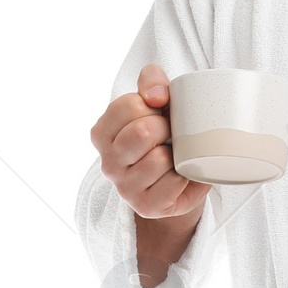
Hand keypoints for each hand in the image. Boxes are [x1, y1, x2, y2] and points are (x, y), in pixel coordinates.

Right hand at [91, 63, 207, 224]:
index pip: (128, 105)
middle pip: (142, 131)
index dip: (152, 105)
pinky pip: (174, 182)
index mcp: (102, 133)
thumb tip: (157, 95)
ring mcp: (124, 188)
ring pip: (158, 159)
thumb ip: (151, 80)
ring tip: (175, 155)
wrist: (178, 178)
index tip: (158, 113)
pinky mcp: (146, 206)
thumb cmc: (164, 135)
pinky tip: (180, 174)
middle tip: (170, 135)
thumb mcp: (156, 100)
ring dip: (176, 154)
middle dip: (166, 128)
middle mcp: (107, 162)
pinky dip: (185, 176)